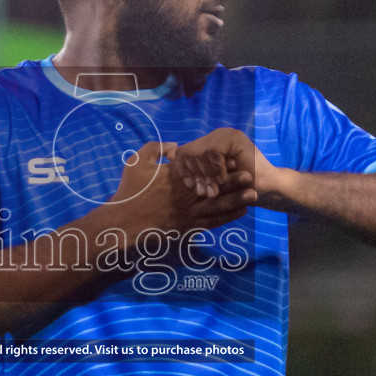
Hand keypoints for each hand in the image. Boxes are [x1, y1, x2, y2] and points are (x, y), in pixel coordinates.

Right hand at [105, 141, 255, 238]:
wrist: (122, 224)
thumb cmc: (128, 191)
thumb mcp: (136, 162)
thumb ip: (154, 148)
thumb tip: (175, 146)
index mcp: (176, 178)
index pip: (202, 169)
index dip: (219, 165)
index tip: (234, 159)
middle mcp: (185, 195)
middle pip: (215, 188)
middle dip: (234, 182)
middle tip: (251, 175)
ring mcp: (188, 214)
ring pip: (218, 207)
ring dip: (236, 200)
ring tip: (253, 195)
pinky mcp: (188, 228)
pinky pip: (213, 222)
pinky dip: (228, 218)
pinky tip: (241, 212)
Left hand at [170, 128, 284, 203]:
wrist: (267, 189)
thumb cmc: (238, 190)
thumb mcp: (210, 183)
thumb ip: (194, 173)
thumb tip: (170, 159)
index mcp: (207, 144)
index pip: (183, 152)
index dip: (183, 170)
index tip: (191, 186)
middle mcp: (215, 136)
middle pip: (188, 151)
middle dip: (194, 174)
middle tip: (204, 191)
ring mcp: (225, 134)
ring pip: (199, 151)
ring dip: (206, 174)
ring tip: (214, 190)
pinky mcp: (234, 138)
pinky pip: (213, 151)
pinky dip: (217, 169)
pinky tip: (224, 180)